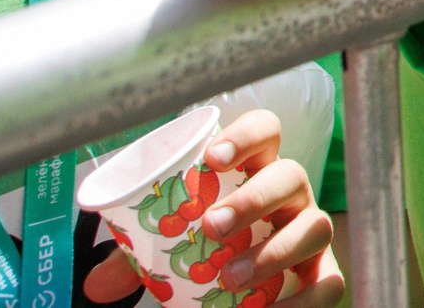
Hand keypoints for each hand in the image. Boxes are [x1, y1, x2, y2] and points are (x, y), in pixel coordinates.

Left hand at [86, 110, 343, 305]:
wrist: (252, 292)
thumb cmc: (213, 252)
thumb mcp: (172, 248)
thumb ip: (136, 260)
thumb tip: (94, 287)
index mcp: (256, 172)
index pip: (265, 132)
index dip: (245, 136)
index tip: (211, 159)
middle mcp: (291, 196)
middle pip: (290, 177)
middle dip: (253, 200)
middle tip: (212, 227)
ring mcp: (310, 232)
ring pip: (314, 226)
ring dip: (274, 251)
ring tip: (231, 278)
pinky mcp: (322, 274)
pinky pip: (329, 283)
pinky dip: (303, 301)